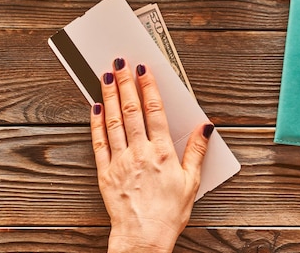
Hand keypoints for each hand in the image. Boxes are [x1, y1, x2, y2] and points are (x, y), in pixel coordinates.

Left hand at [90, 59, 213, 252]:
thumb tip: (205, 128)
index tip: (144, 70)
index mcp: (162, 152)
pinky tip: (95, 107)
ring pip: (113, 122)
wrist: (144, 238)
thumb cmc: (169, 212)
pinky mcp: (105, 173)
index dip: (149, 88)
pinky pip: (99, 143)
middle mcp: (140, 152)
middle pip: (132, 111)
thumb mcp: (192, 181)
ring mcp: (120, 161)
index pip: (155, 112)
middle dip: (126, 84)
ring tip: (106, 77)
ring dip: (109, 97)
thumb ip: (196, 151)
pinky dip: (96, 123)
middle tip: (121, 64)